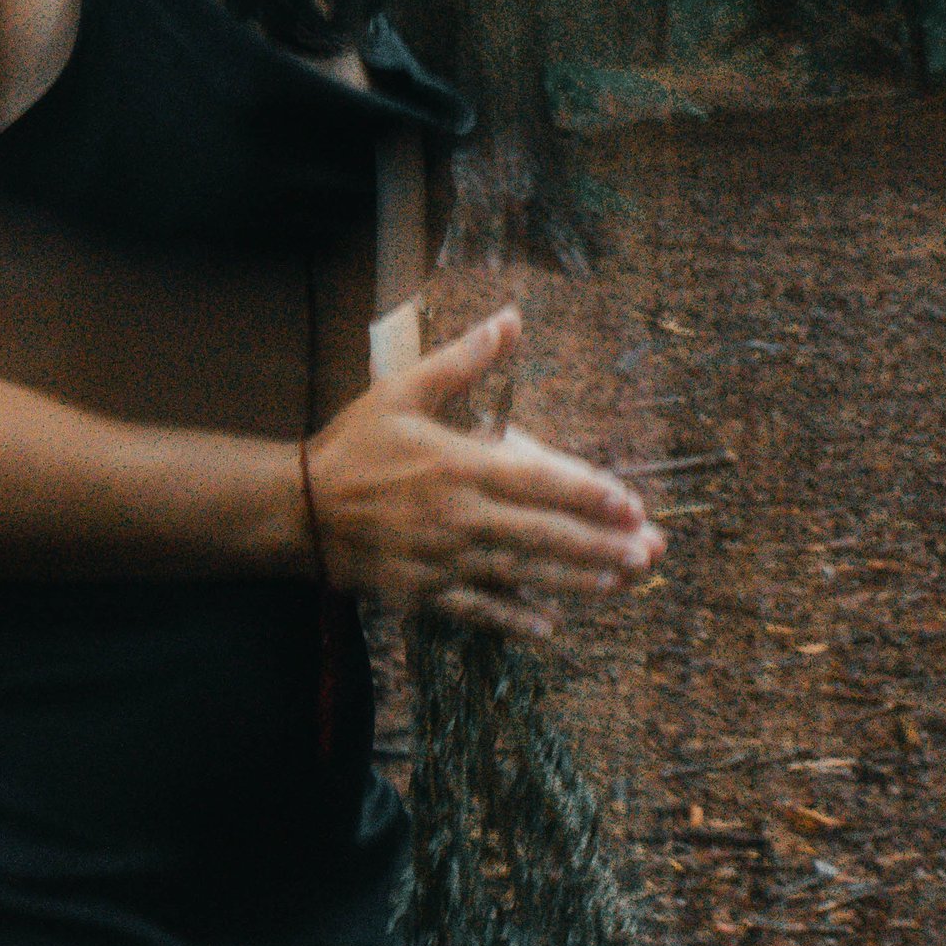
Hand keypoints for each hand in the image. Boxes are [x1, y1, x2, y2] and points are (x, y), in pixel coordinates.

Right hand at [302, 304, 664, 641]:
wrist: (298, 508)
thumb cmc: (355, 444)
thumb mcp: (403, 389)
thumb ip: (462, 359)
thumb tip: (510, 318)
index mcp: (458, 466)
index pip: (537, 481)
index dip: (588, 494)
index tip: (630, 503)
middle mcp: (459, 517)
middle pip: (542, 534)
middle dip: (599, 545)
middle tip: (647, 554)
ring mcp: (443, 560)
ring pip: (521, 573)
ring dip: (574, 580)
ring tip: (620, 582)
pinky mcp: (425, 592)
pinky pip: (478, 609)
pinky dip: (514, 619)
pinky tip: (551, 627)